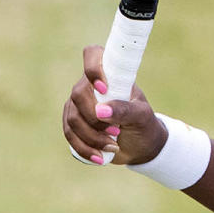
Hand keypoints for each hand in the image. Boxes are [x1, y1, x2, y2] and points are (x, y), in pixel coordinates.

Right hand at [62, 45, 166, 165]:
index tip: (105, 88)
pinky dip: (84, 147)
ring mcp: (78, 104)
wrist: (140, 145)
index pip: (93, 54)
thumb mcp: (142, 117)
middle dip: (95, 118)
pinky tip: (100, 157)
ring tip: (113, 146)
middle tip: (116, 131)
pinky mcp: (73, 123)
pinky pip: (69, 134)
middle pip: (78, 94)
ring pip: (72, 118)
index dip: (93, 67)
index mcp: (111, 75)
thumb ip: (126, 111)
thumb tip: (101, 112)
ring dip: (92, 137)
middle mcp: (90, 86)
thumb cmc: (144, 124)